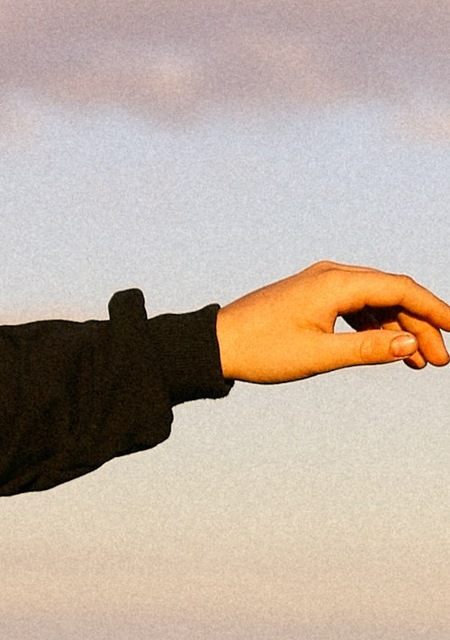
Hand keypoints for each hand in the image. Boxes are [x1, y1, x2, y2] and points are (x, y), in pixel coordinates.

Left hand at [214, 261, 449, 385]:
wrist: (213, 344)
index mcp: (336, 283)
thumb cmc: (261, 349)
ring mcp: (322, 284)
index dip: (434, 309)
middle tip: (439, 361)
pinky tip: (389, 351)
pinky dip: (375, 329)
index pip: (401, 290)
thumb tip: (411, 345)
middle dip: (420, 327)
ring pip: (376, 303)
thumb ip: (367, 350)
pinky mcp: (314, 297)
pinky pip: (356, 308)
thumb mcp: (319, 355)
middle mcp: (333, 276)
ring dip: (399, 331)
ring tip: (418, 363)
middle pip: (393, 295)